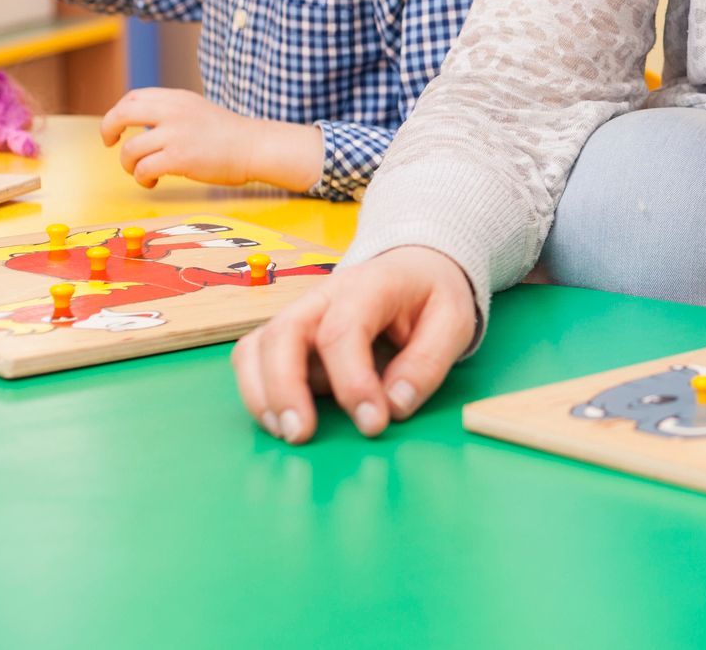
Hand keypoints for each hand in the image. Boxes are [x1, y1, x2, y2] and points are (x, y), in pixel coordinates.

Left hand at [100, 89, 262, 187]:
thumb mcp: (197, 110)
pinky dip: (142, 178)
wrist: (255, 147)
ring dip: (128, 165)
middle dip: (108, 130)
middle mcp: (173, 112)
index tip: (119, 129)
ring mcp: (176, 135)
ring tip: (141, 172)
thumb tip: (139, 125)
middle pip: (121, 114)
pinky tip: (152, 182)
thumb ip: (170, 112)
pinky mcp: (179, 158)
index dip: (118, 113)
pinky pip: (144, 169)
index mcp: (177, 99)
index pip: (133, 98)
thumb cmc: (228, 135)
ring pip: (130, 150)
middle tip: (110, 144)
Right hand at [232, 246, 476, 442]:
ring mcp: (300, 313)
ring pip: (258, 347)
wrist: (415, 269)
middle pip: (285, 333)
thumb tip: (394, 406)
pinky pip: (252, 358)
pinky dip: (256, 390)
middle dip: (286, 388)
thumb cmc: (431, 297)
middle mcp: (324, 295)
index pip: (345, 330)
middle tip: (302, 435)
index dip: (353, 381)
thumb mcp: (452, 322)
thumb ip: (428, 363)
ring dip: (262, 394)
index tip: (371, 423)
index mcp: (372, 285)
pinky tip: (280, 420)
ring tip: (287, 433)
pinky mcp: (286, 334)